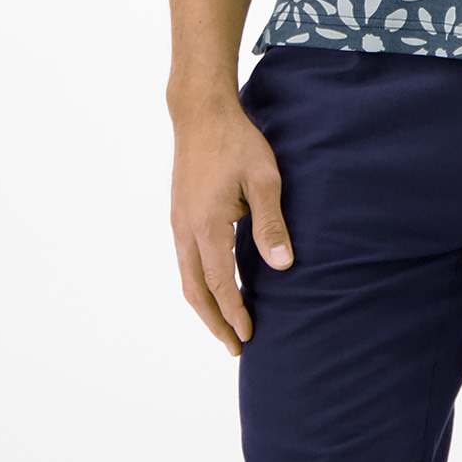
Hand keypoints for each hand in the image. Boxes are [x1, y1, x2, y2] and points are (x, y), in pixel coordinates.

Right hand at [170, 97, 293, 355]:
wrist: (200, 113)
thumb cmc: (237, 142)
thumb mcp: (264, 179)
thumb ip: (271, 224)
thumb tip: (283, 267)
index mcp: (207, 225)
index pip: (221, 283)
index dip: (234, 313)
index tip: (248, 336)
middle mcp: (185, 229)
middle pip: (196, 291)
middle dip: (215, 323)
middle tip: (235, 348)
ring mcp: (178, 222)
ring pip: (186, 279)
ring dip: (205, 306)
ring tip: (225, 326)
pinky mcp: (179, 214)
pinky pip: (185, 261)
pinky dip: (199, 284)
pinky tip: (215, 288)